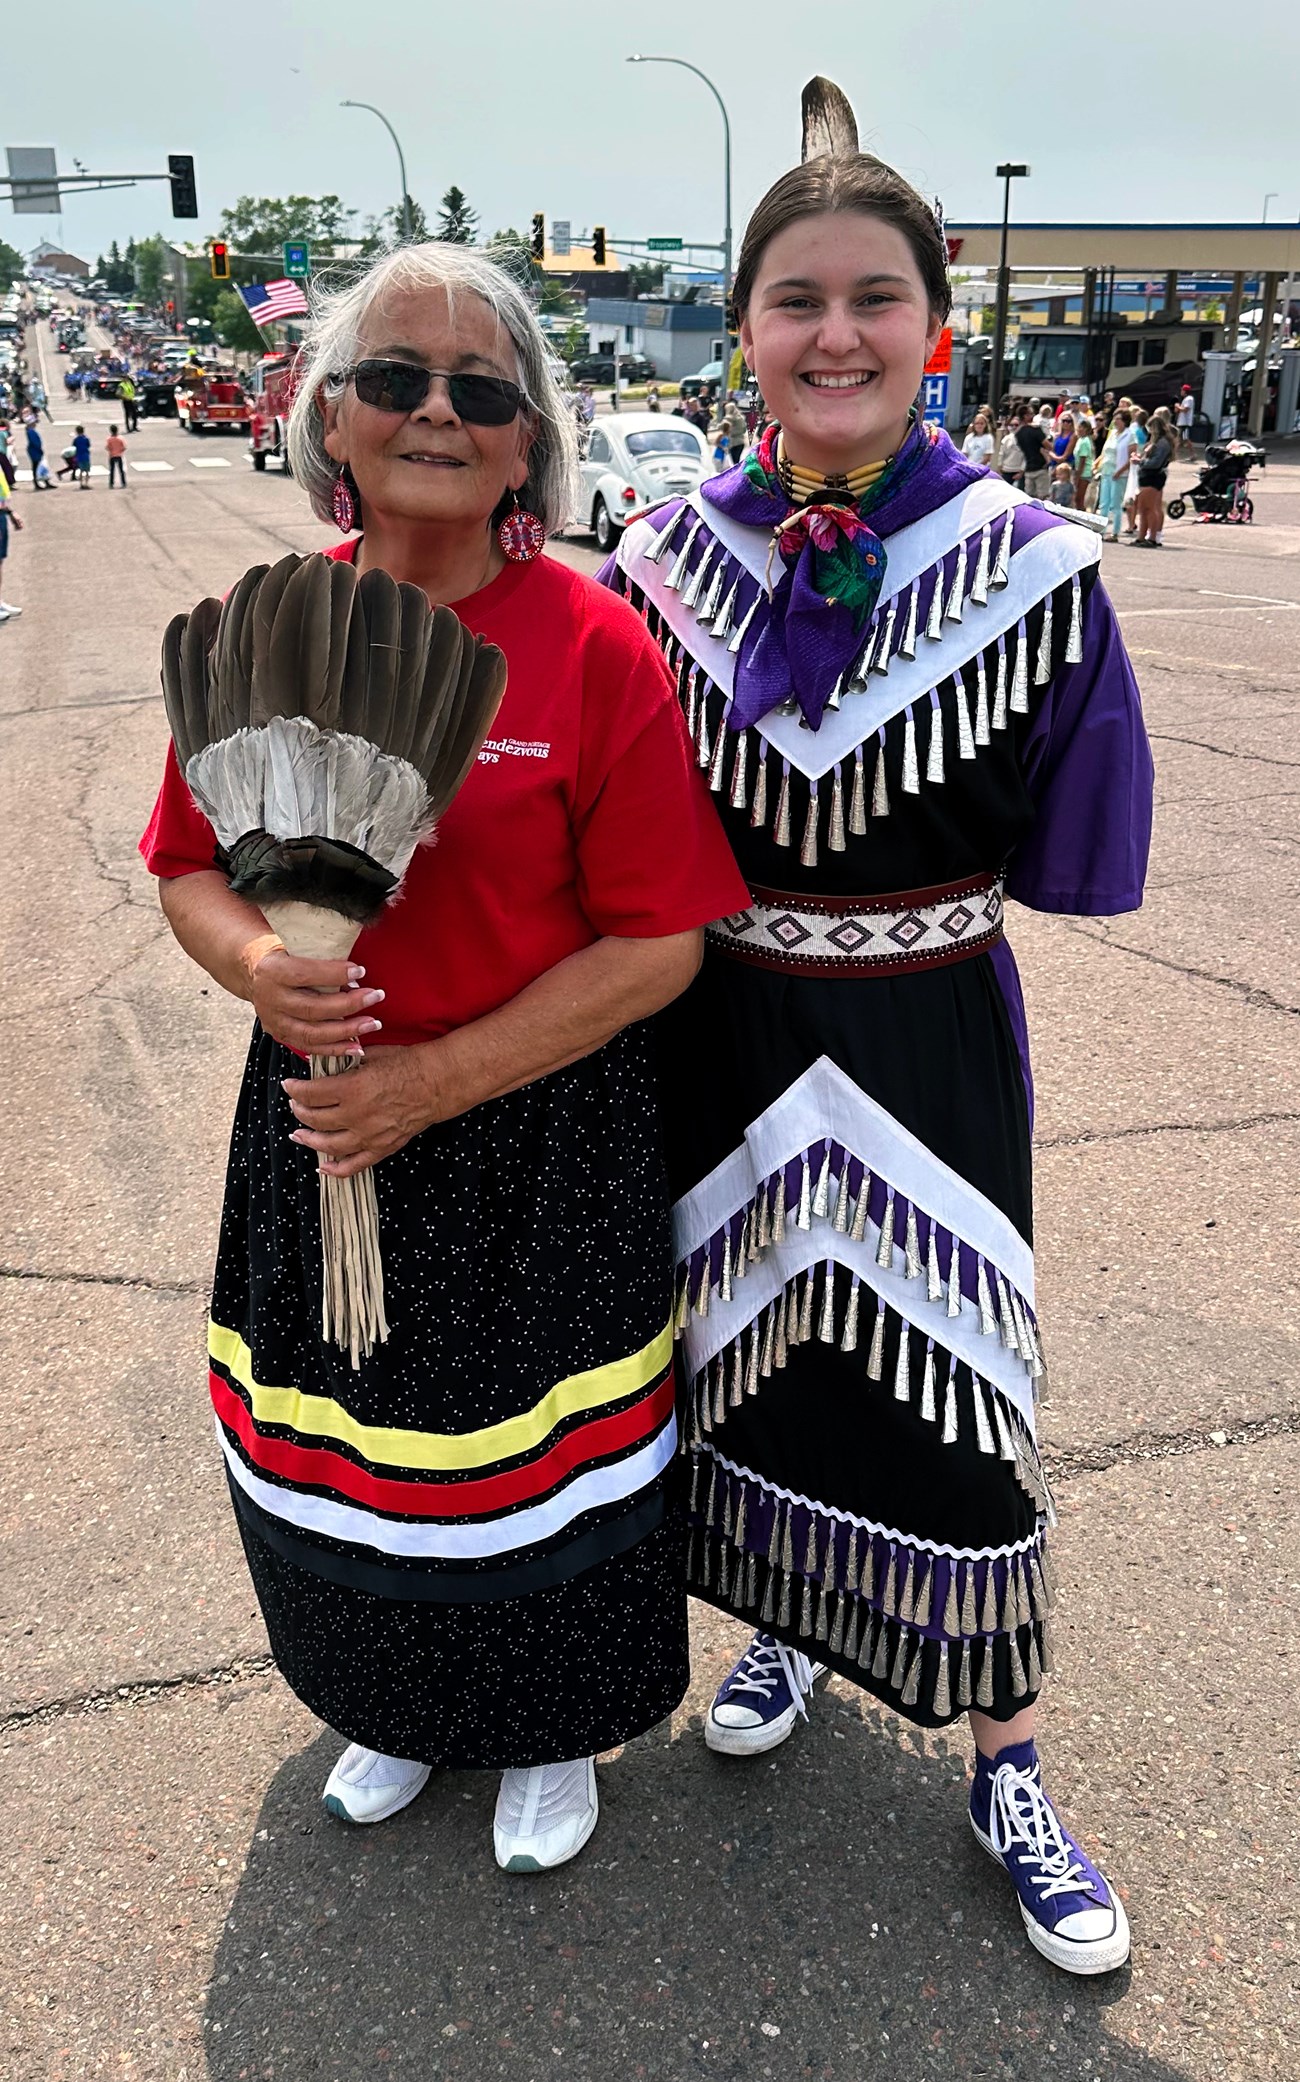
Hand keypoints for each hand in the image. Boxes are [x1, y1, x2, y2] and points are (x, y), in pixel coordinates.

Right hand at [249, 949, 384, 1056]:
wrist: (256, 973)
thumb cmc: (286, 956)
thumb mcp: (297, 948)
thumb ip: (321, 959)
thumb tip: (356, 976)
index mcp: (272, 971)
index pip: (304, 975)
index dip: (334, 975)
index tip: (361, 972)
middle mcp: (270, 998)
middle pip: (312, 1008)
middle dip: (348, 1004)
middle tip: (375, 996)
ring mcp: (274, 1021)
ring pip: (312, 1033)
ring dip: (346, 1030)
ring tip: (372, 1023)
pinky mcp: (280, 1035)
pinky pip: (310, 1047)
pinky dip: (335, 1049)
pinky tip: (357, 1047)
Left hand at [282, 1048, 436, 1177]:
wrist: (438, 1082)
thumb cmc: (407, 1063)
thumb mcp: (371, 1055)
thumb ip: (344, 1063)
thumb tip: (320, 1065)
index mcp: (351, 1089)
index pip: (310, 1093)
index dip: (294, 1089)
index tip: (289, 1085)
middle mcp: (356, 1115)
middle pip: (314, 1119)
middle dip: (299, 1111)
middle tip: (295, 1105)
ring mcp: (369, 1135)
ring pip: (327, 1145)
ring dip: (308, 1139)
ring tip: (298, 1134)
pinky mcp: (381, 1148)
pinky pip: (353, 1165)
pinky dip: (335, 1169)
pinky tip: (322, 1166)